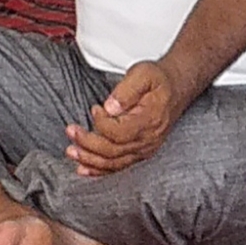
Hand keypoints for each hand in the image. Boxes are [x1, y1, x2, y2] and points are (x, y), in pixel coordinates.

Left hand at [65, 59, 184, 175]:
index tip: (94, 107)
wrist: (175, 89)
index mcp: (149, 121)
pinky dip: (99, 170)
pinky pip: (118, 167)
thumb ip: (126, 90)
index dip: (101, 123)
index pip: (119, 132)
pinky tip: (83, 169)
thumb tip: (109, 107)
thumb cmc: (157, 80)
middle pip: (113, 151)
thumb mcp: (143, 74)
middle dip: (87, 143)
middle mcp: (147, 140)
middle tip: (70, 130)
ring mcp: (144, 150)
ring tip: (71, 152)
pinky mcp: (139, 153)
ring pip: (114, 163)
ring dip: (89, 159)